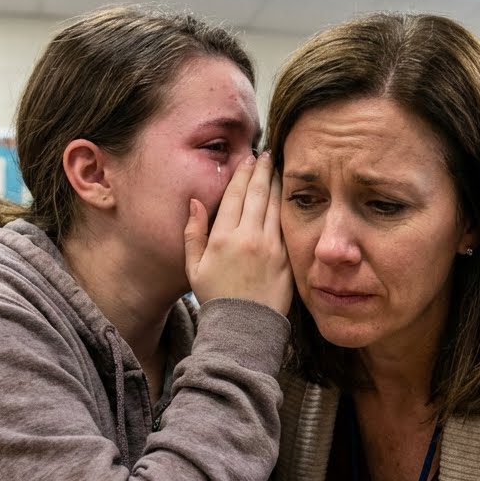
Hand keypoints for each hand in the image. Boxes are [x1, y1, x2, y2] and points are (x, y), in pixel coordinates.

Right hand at [184, 152, 292, 315]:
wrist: (244, 327)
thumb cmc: (216, 297)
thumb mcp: (194, 267)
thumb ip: (193, 233)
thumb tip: (195, 202)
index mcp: (223, 238)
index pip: (235, 195)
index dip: (241, 173)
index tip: (246, 159)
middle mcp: (249, 237)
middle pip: (257, 193)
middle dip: (262, 169)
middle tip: (265, 154)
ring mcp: (271, 246)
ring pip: (275, 204)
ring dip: (276, 182)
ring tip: (276, 167)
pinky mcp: (286, 256)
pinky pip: (285, 224)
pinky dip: (285, 206)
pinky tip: (285, 196)